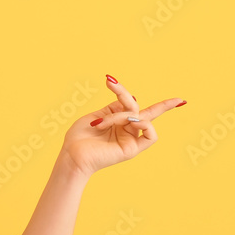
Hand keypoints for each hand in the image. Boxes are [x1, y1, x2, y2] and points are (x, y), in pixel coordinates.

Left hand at [59, 75, 185, 177]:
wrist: (71, 154)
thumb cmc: (79, 137)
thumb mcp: (96, 116)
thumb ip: (114, 108)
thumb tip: (134, 99)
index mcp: (118, 123)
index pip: (131, 107)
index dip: (125, 93)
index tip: (109, 79)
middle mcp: (127, 131)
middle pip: (143, 111)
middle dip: (163, 104)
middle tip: (145, 93)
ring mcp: (131, 140)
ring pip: (138, 118)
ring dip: (120, 116)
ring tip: (100, 123)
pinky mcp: (132, 150)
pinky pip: (151, 136)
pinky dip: (143, 124)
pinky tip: (129, 121)